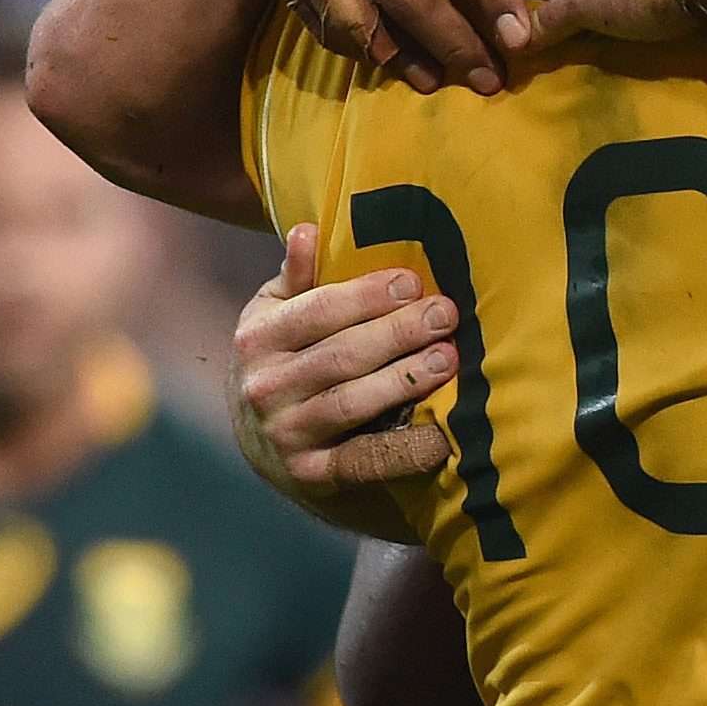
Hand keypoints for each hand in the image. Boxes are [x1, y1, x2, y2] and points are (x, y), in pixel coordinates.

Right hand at [232, 225, 454, 520]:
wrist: (264, 443)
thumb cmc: (286, 359)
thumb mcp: (277, 314)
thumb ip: (297, 278)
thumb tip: (308, 230)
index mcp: (258, 338)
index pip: (316, 311)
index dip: (366, 296)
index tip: (413, 282)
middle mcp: (265, 387)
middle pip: (341, 355)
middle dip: (398, 332)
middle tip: (446, 314)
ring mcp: (287, 434)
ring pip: (352, 403)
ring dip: (404, 380)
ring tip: (448, 358)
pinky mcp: (312, 475)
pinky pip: (363, 461)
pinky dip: (404, 451)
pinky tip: (441, 436)